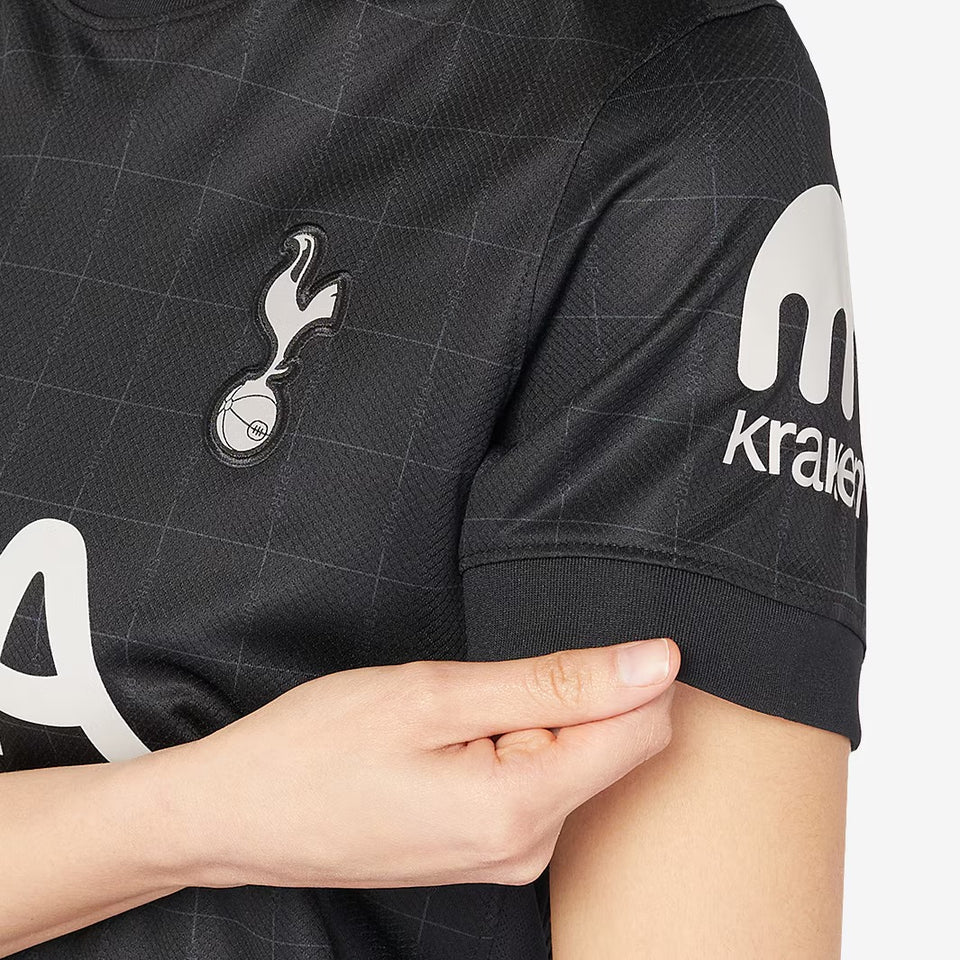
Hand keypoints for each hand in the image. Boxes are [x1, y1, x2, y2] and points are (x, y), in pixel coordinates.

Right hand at [154, 637, 679, 889]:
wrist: (238, 816)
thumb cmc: (317, 747)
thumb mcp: (436, 693)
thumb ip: (556, 680)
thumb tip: (656, 663)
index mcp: (523, 809)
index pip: (642, 731)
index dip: (618, 673)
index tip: (550, 655)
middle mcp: (529, 849)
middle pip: (606, 746)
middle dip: (556, 699)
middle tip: (467, 695)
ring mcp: (506, 858)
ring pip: (566, 761)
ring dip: (522, 722)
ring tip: (442, 723)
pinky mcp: (486, 852)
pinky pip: (532, 785)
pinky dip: (504, 749)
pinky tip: (440, 748)